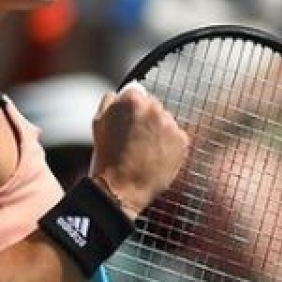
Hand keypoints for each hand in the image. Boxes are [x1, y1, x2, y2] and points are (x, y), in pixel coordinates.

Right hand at [90, 82, 189, 217]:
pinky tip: (155, 157)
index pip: (137, 93)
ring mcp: (170, 124)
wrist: (122, 188)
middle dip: (146, 119)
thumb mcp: (98, 122)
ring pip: (166, 122)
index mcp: (132, 99)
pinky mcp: (182, 140)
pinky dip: (169, 145)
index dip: (130, 110)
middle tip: (135, 140)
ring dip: (158, 132)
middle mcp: (154, 107)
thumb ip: (110, 101)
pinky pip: (176, 137)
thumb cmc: (107, 157)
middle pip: (153, 107)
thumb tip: (120, 93)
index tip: (128, 123)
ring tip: (144, 152)